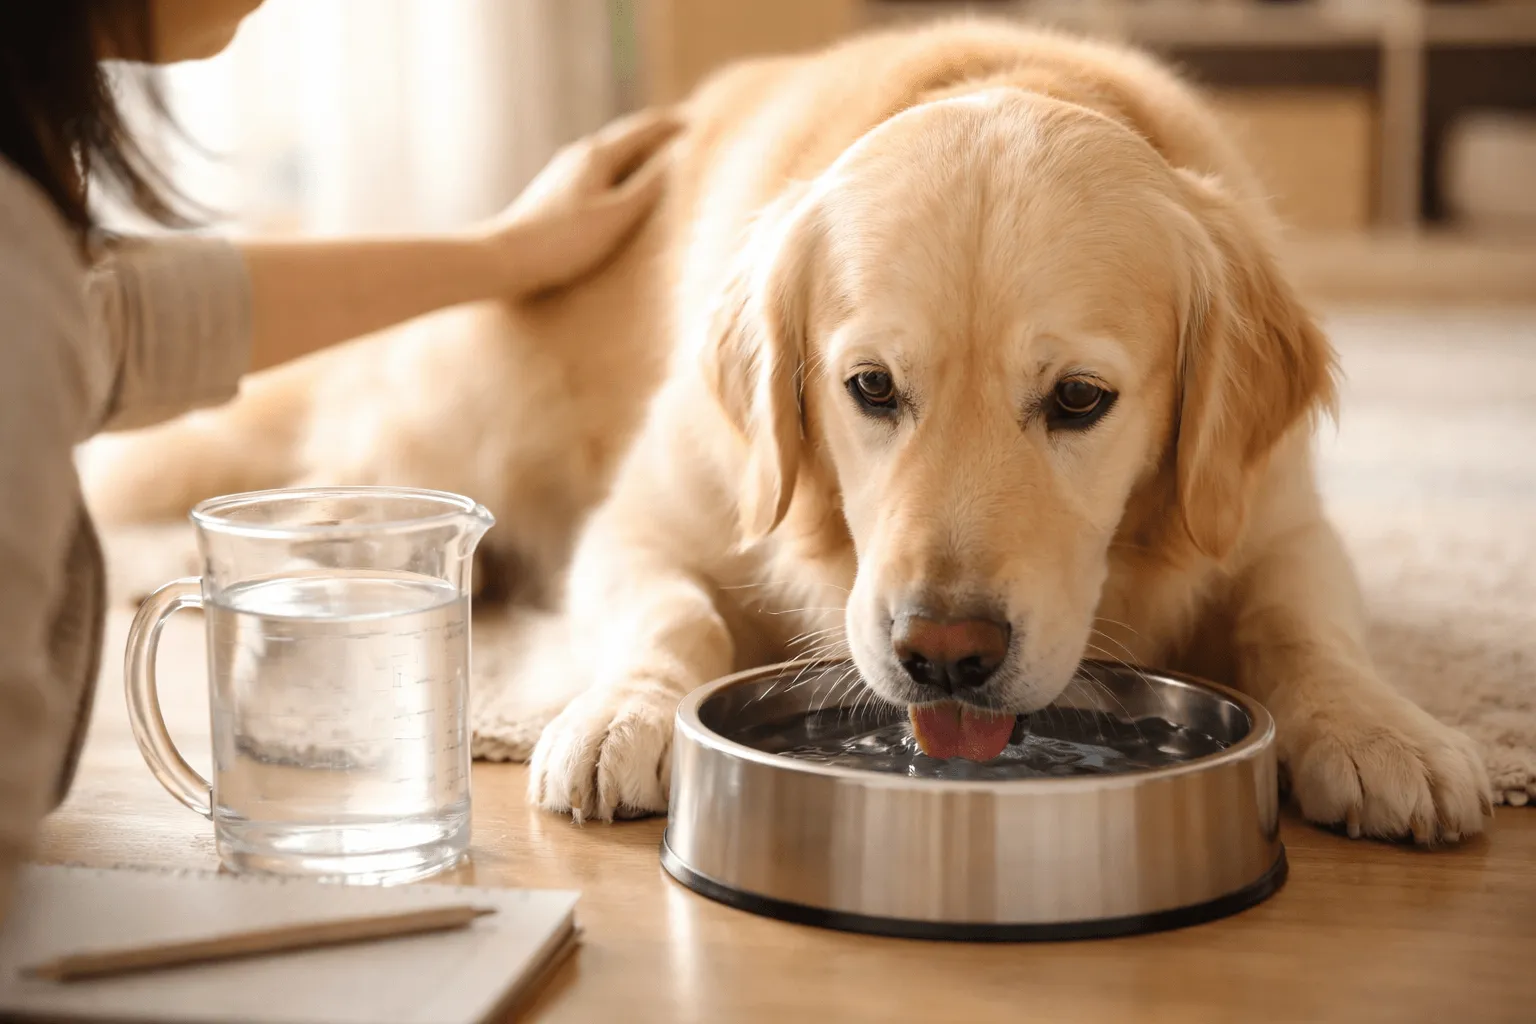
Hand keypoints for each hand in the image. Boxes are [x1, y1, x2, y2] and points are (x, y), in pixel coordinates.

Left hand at [481, 106, 683, 295]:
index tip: (702, 120)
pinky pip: (600, 172)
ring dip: (640, 154)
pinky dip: (623, 172)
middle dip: (658, 134)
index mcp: (597, 155)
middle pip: (627, 137)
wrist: (504, 260)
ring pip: (612, 155)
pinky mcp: (557, 192)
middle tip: (688, 133)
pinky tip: (623, 189)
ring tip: (662, 159)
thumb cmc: (563, 241)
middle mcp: (579, 155)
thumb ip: (650, 185)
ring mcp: (565, 172)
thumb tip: (681, 155)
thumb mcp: (617, 215)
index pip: (644, 128)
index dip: (674, 123)